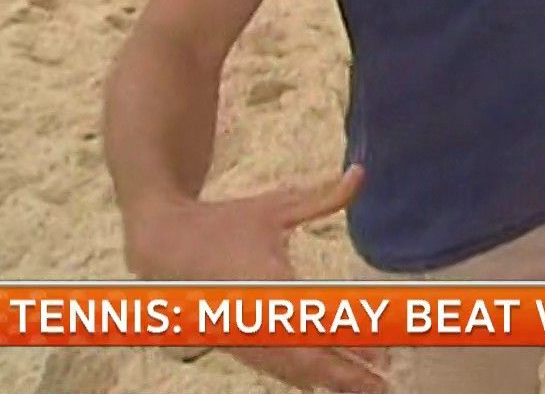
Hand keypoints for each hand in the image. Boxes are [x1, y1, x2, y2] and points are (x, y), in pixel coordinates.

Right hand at [123, 167, 388, 392]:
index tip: (383, 352)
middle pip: (308, 358)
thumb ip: (323, 197)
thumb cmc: (222, 222)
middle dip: (347, 375)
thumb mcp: (275, 206)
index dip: (351, 341)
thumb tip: (362, 172)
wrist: (161, 243)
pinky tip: (322, 384)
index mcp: (270, 283)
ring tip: (367, 388)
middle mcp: (256, 316)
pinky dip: (299, 376)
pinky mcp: (234, 341)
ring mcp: (243, 334)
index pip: (318, 321)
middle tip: (383, 386)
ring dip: (328, 380)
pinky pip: (271, 366)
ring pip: (290, 369)